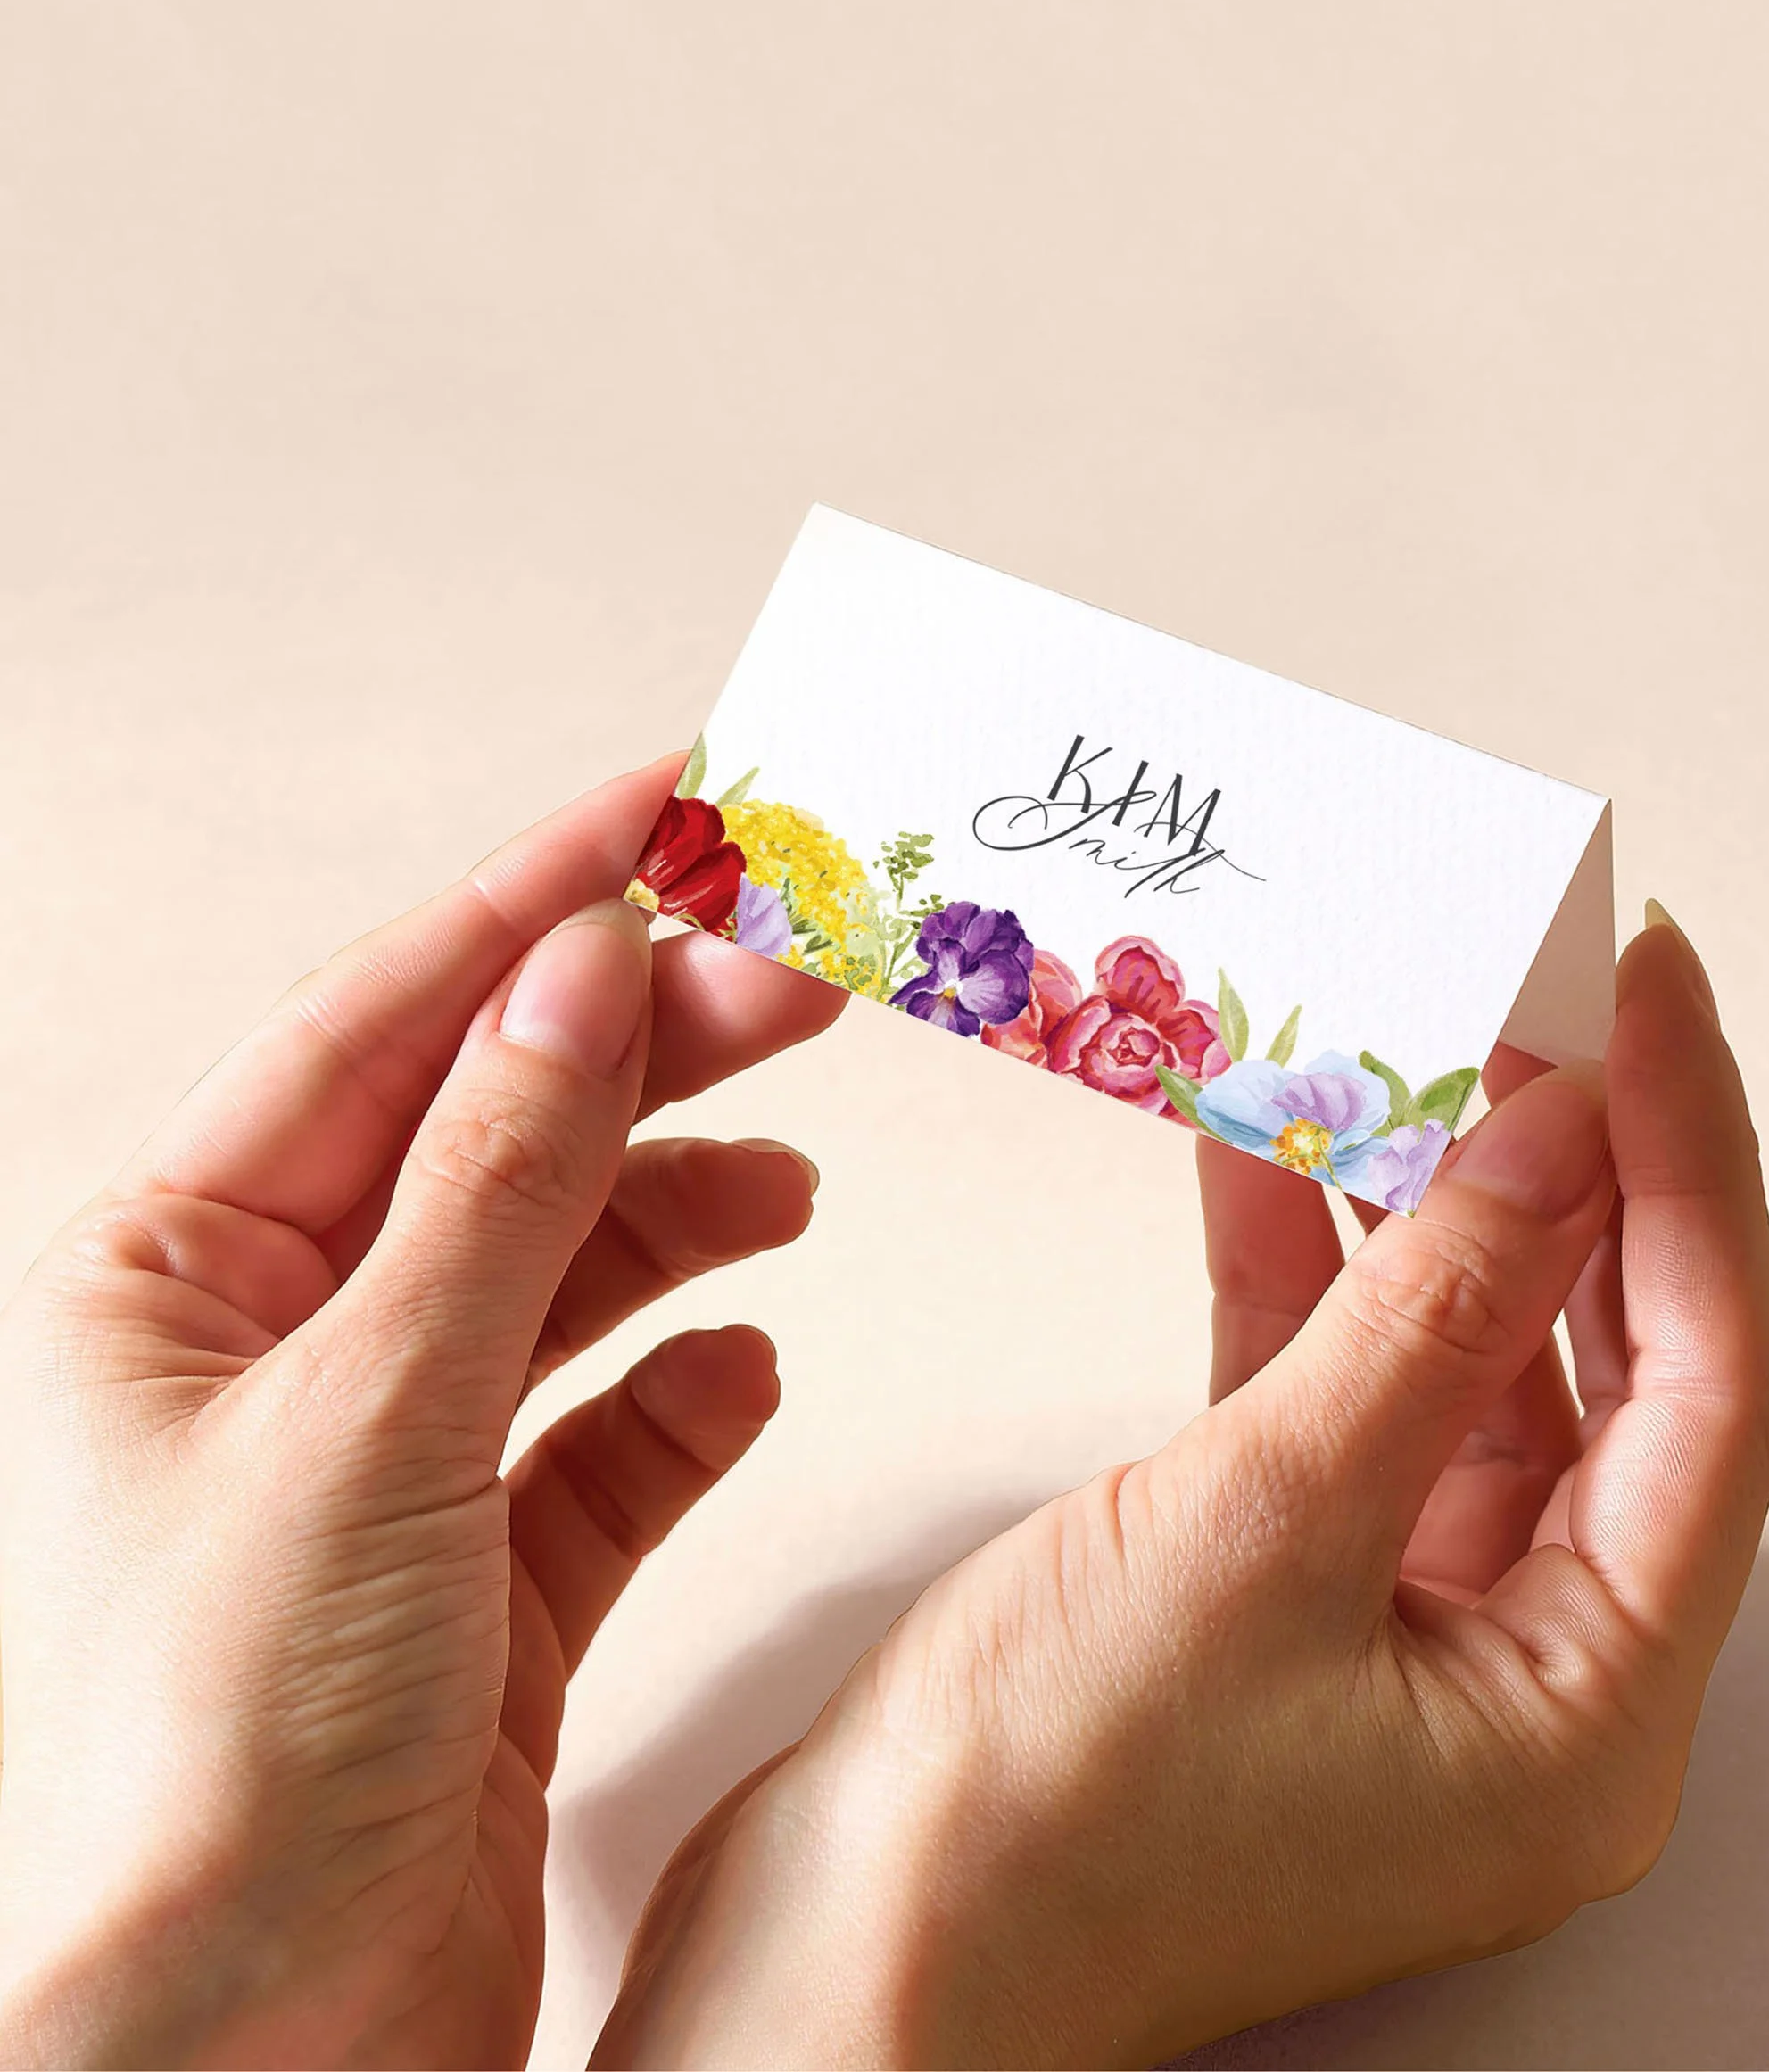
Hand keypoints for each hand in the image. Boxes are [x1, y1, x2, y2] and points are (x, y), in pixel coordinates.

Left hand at [0, 763, 843, 2066]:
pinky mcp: (484, 1584)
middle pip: (492, 1138)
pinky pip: (605, 1439)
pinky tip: (744, 1368)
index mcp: (173, 1275)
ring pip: (559, 1275)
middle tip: (800, 979)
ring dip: (677, 1216)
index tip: (668, 801)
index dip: (534, 898)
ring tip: (788, 1180)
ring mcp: (385, 1467)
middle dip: (645, 1053)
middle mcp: (273, 1352)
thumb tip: (585, 964)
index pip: (383, 1023)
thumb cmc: (221, 1761)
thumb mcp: (371, 1410)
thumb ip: (496, 1178)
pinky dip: (683, 1395)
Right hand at [597, 911, 1768, 2066]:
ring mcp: (1400, 1635)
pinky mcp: (1285, 1593)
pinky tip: (1273, 1152)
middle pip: (1606, 1368)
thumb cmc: (1044, 1817)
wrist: (842, 1960)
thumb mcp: (1265, 1522)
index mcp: (1588, 1711)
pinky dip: (1309, 1279)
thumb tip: (1559, 1140)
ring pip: (1460, 1366)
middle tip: (1540, 996)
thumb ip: (1429, 1315)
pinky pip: (1338, 1399)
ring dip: (1425, 1207)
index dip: (1695, 1167)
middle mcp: (1524, 1679)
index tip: (1652, 994)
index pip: (1713, 1385)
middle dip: (1572, 1170)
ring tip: (1404, 1036)